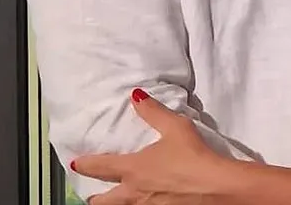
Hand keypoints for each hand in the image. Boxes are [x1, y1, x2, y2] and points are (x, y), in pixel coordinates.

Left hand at [72, 89, 236, 204]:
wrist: (215, 186)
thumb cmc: (194, 156)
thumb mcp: (175, 127)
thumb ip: (153, 112)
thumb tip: (136, 96)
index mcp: (133, 168)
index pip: (100, 167)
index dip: (85, 164)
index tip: (75, 163)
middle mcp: (134, 192)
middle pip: (104, 201)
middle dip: (95, 198)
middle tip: (92, 196)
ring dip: (114, 204)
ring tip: (115, 202)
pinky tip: (146, 202)